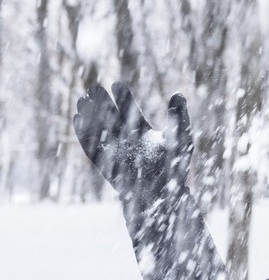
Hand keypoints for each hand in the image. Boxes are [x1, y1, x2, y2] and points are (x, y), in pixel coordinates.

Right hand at [73, 83, 192, 208]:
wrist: (163, 195)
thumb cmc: (175, 168)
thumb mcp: (180, 139)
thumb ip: (178, 117)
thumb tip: (178, 93)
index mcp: (144, 134)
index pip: (131, 111)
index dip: (123, 98)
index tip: (116, 84)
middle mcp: (128, 142)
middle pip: (111, 118)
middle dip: (102, 103)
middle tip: (93, 88)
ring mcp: (116, 152)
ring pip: (99, 130)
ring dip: (90, 115)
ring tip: (82, 99)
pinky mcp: (106, 163)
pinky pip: (92, 147)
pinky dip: (84, 133)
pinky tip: (77, 119)